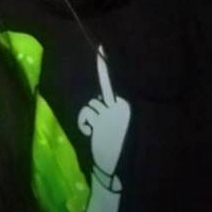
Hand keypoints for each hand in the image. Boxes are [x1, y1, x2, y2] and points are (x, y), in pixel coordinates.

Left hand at [77, 45, 130, 176]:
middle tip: (101, 81)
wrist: (114, 166)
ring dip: (90, 115)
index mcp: (128, 104)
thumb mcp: (118, 121)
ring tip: (96, 131)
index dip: (105, 66)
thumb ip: (113, 106)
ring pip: (92, 103)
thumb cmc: (116, 142)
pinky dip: (84, 122)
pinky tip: (89, 133)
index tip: (102, 45)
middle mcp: (121, 104)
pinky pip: (86, 113)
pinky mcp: (100, 121)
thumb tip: (100, 96)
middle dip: (99, 93)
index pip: (115, 82)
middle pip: (104, 90)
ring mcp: (110, 112)